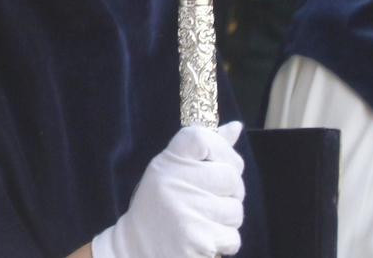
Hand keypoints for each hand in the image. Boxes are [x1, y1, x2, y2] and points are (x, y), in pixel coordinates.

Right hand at [92, 122, 245, 257]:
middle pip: (231, 176)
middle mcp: (172, 181)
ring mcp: (184, 209)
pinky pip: (232, 237)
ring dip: (227, 221)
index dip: (223, 150)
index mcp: (167, 162)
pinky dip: (224, 242)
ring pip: (235, 210)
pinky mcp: (197, 238)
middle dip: (231, 193)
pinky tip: (204, 240)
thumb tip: (235, 127)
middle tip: (211, 202)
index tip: (222, 164)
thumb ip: (204, 150)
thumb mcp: (174, 172)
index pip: (202, 137)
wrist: (136, 248)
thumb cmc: (161, 206)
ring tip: (203, 222)